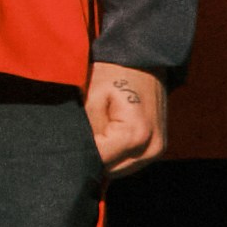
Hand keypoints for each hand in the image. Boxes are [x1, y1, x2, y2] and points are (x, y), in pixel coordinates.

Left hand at [84, 63, 165, 178]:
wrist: (144, 57)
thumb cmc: (113, 71)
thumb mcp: (91, 97)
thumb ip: (84, 131)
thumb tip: (75, 155)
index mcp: (135, 136)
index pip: (98, 162)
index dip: (79, 151)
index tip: (69, 137)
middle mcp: (151, 149)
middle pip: (109, 170)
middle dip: (91, 156)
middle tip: (80, 133)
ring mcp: (157, 151)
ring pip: (117, 169)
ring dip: (104, 156)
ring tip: (97, 130)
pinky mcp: (157, 149)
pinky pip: (128, 162)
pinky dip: (115, 154)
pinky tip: (109, 134)